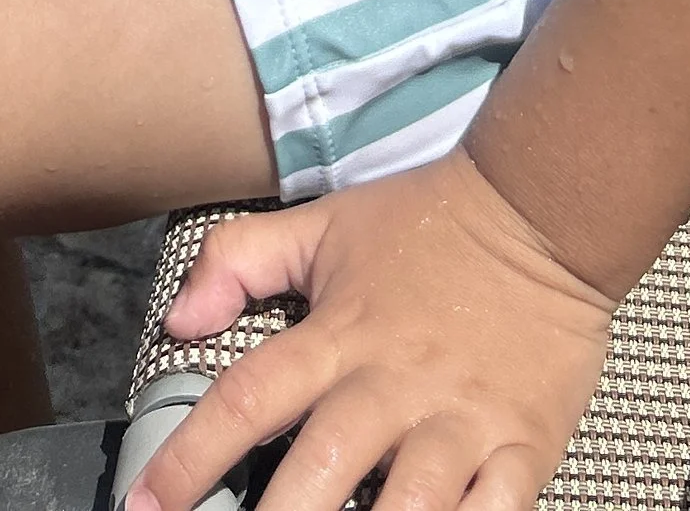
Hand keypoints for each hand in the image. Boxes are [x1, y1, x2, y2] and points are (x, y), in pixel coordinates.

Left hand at [129, 149, 615, 510]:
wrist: (543, 208)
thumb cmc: (429, 225)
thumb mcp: (325, 225)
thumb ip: (241, 259)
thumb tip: (177, 318)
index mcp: (340, 335)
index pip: (249, 398)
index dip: (191, 457)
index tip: (145, 507)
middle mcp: (395, 383)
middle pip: (323, 469)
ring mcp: (461, 419)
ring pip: (410, 506)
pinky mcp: (522, 444)